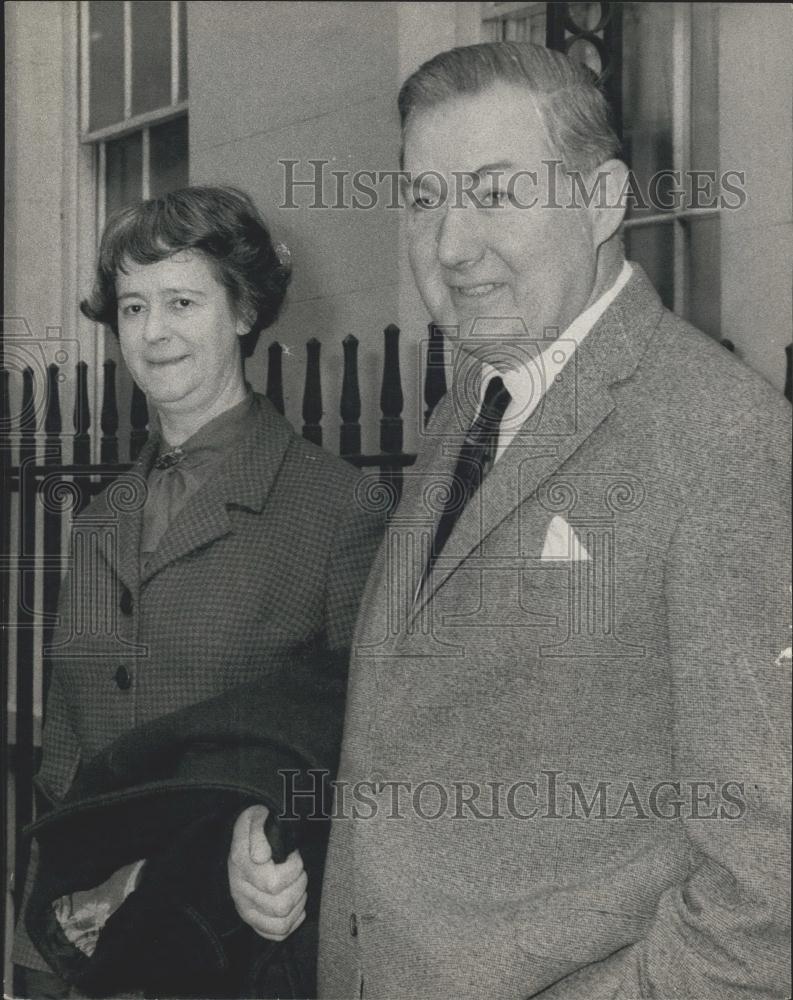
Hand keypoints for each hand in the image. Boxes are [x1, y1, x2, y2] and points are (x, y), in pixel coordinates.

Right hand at [228, 804, 306, 940]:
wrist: (244, 839)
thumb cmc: (256, 827)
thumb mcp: (255, 817)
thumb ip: (257, 832)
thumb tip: (261, 856)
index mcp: (240, 866)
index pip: (273, 884)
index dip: (293, 869)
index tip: (294, 855)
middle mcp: (240, 891)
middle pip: (280, 906)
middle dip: (299, 885)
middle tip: (299, 871)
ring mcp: (246, 909)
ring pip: (282, 922)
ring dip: (298, 903)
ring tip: (297, 885)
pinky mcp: (254, 920)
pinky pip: (278, 933)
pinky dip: (293, 921)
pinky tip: (296, 903)